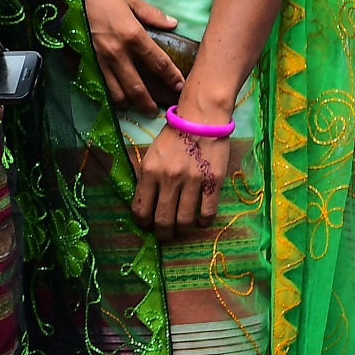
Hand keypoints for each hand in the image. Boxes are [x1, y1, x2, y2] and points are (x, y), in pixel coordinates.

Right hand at [83, 0, 183, 114]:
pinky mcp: (87, 63)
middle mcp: (118, 53)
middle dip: (148, 103)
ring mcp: (100, 61)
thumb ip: (153, 15)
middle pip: (136, 87)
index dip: (171, 77)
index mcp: (133, 36)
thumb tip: (173, 24)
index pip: (158, 63)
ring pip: (116, 92)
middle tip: (156, 111)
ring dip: (127, 104)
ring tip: (135, 107)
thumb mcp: (131, 0)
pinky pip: (99, 85)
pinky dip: (108, 95)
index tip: (180, 87)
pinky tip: (114, 97)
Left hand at [136, 123, 232, 240]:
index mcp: (150, 171)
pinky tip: (201, 221)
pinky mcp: (213, 182)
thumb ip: (148, 178)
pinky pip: (207, 212)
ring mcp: (192, 181)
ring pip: (184, 220)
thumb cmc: (175, 136)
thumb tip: (145, 205)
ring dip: (182, 230)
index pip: (141, 209)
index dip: (143, 222)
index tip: (147, 224)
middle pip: (163, 220)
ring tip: (182, 229)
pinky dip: (203, 222)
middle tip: (165, 235)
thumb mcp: (152, 154)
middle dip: (163, 233)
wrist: (202, 119)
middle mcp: (169, 178)